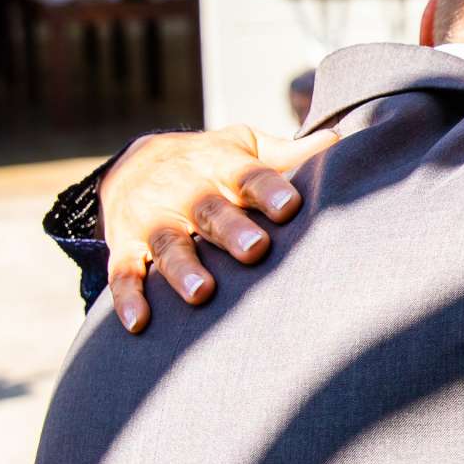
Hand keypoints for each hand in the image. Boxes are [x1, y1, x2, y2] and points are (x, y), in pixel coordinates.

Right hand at [100, 124, 335, 333]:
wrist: (132, 162)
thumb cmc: (209, 162)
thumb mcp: (242, 146)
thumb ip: (286, 152)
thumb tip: (340, 141)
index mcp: (220, 166)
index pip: (248, 175)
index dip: (268, 189)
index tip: (290, 207)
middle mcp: (185, 191)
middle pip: (209, 209)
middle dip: (230, 230)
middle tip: (255, 249)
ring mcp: (152, 219)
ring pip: (169, 243)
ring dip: (183, 268)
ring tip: (202, 292)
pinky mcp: (125, 245)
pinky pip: (122, 273)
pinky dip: (127, 298)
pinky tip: (138, 323)